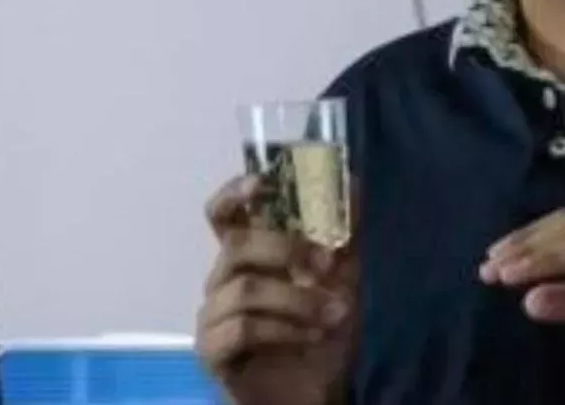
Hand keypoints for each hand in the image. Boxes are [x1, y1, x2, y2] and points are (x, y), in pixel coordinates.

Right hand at [196, 176, 357, 404]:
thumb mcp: (344, 280)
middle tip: (327, 264)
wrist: (317, 392)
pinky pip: (240, 329)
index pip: (223, 215)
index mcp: (248, 256)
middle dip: (288, 248)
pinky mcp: (212, 353)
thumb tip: (351, 181)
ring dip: (298, 299)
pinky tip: (312, 338)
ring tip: (334, 315)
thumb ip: (345, 235)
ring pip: (244, 287)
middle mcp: (223, 280)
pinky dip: (284, 330)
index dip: (235, 192)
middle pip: (237, 245)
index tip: (264, 183)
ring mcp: (212, 317)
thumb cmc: (321, 334)